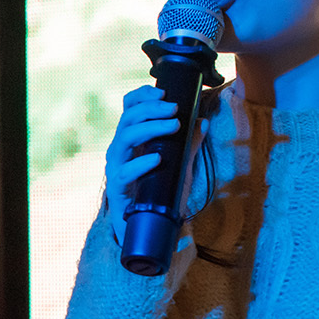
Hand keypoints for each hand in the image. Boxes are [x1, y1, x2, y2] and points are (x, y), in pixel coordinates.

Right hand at [103, 86, 179, 243]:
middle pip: (127, 118)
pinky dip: (141, 163)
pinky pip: (124, 172)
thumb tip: (203, 121)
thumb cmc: (159, 193)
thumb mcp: (179, 165)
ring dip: (150, 128)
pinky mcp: (117, 188)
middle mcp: (120, 149)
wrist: (146, 227)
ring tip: (173, 126)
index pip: (129, 109)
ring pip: (124, 138)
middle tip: (174, 109)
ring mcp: (116, 167)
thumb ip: (189, 144)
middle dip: (151, 109)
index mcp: (131, 139)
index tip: (163, 92)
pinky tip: (157, 159)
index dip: (142, 96)